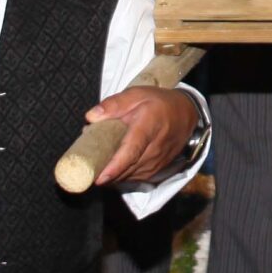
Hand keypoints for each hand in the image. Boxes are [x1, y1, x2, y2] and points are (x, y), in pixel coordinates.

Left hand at [84, 87, 199, 184]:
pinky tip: (111, 168)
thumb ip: (114, 104)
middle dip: (104, 170)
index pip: (131, 151)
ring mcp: (157, 163)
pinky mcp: (156, 171)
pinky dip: (121, 175)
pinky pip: (134, 178)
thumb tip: (90, 117)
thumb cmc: (158, 103)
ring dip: (111, 174)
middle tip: (85, 163)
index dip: (115, 166)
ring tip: (97, 162)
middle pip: (126, 168)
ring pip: (128, 176)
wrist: (186, 115)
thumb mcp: (137, 94)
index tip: (98, 177)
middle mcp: (154, 150)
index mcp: (148, 127)